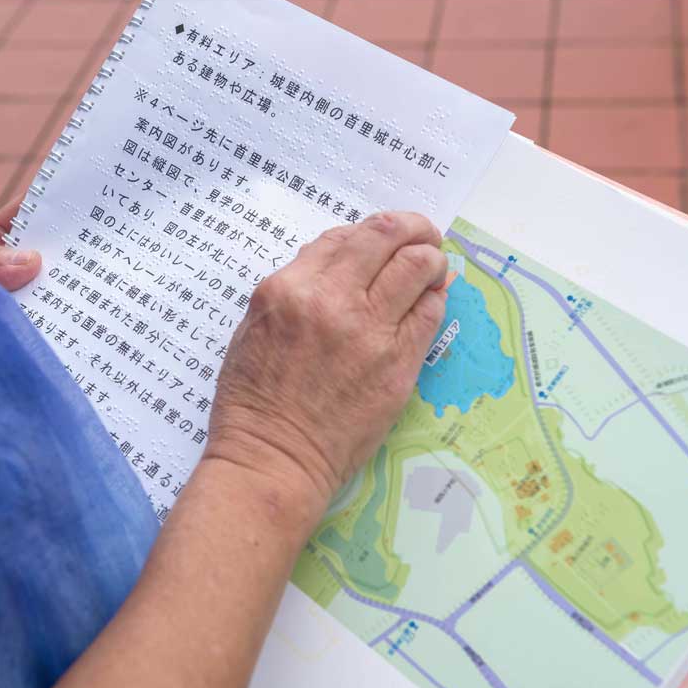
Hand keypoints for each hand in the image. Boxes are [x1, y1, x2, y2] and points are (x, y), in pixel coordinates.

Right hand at [205, 211, 447, 510]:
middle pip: (389, 238)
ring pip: (419, 267)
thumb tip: (342, 262)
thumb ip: (295, 288)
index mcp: (289, 289)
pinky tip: (430, 300)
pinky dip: (434, 299)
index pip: (345, 235)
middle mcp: (331, 301)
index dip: (373, 231)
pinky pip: (429, 313)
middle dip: (413, 228)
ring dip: (431, 259)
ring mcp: (370, 332)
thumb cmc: (254, 400)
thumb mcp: (255, 328)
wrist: (273, 459)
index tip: (385, 237)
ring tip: (432, 267)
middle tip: (423, 236)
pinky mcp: (398, 364)